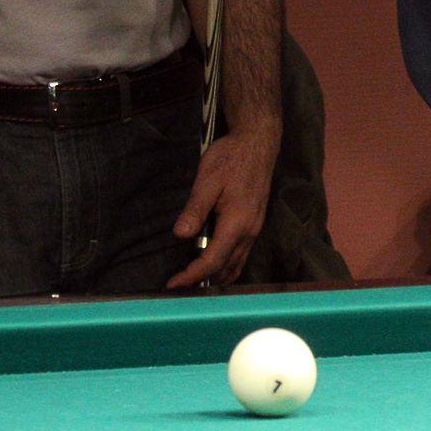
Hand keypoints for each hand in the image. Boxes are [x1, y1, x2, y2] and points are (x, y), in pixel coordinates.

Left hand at [166, 124, 278, 287]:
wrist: (258, 142)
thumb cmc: (231, 158)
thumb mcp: (207, 180)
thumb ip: (195, 209)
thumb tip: (181, 235)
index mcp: (237, 222)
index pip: (213, 260)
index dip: (192, 275)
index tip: (173, 284)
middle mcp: (250, 230)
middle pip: (227, 267)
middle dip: (203, 281)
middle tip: (179, 288)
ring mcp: (255, 227)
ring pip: (238, 263)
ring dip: (218, 276)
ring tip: (195, 281)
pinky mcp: (255, 221)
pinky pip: (242, 253)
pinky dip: (228, 265)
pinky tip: (215, 264)